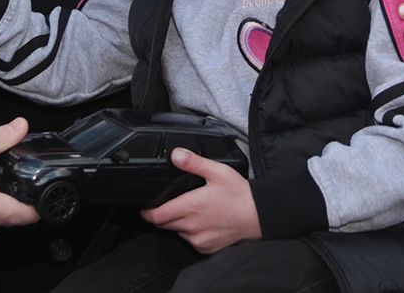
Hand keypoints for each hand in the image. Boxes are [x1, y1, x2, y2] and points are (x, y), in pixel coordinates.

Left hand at [140, 148, 260, 254]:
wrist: (258, 215)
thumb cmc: (239, 194)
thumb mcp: (217, 171)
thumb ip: (193, 163)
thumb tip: (176, 155)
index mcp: (190, 207)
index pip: (157, 216)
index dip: (147, 212)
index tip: (146, 207)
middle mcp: (191, 226)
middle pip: (164, 225)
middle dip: (163, 215)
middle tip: (172, 204)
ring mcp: (198, 239)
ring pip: (177, 233)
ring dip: (178, 224)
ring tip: (192, 212)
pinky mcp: (206, 248)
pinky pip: (190, 241)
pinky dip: (192, 233)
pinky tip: (203, 222)